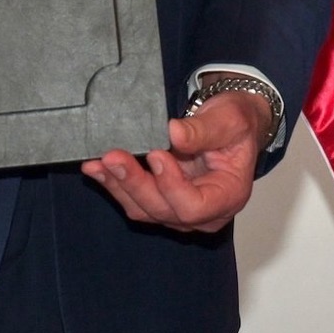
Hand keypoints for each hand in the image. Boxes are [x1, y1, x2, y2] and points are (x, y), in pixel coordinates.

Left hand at [82, 89, 265, 232]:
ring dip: (118, 186)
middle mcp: (204, 212)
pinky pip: (135, 200)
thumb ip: (203, 130)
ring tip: (98, 163)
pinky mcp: (162, 201)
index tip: (156, 154)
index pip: (194, 206)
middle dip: (135, 184)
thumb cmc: (235, 125)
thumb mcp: (229, 120)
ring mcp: (180, 210)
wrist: (231, 126)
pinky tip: (98, 168)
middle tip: (113, 157)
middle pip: (163, 210)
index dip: (171, 185)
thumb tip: (174, 133)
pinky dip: (115, 184)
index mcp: (228, 196)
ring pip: (143, 209)